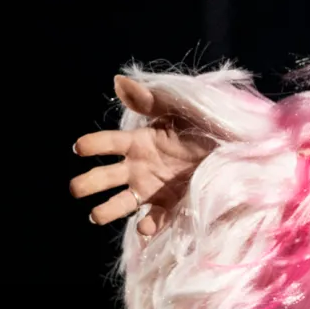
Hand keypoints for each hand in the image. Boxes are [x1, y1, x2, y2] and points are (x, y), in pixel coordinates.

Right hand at [70, 76, 215, 235]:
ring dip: (106, 210)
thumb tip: (119, 81)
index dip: (92, 145)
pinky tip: (144, 227)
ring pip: (121, 203)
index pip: (107, 143)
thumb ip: (150, 101)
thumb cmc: (203, 125)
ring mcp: (151, 188)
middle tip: (75, 189)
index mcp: (137, 142)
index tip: (79, 148)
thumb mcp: (179, 110)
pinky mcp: (170, 205)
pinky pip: (154, 218)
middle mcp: (138, 168)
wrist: (233, 149)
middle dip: (87, 183)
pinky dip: (148, 224)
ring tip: (95, 216)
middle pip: (104, 178)